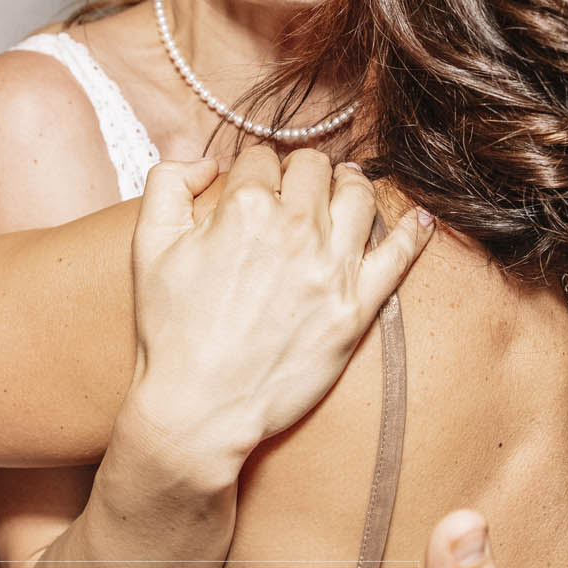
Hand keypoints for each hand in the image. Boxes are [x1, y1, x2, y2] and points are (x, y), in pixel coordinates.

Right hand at [125, 147, 433, 466]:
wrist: (199, 410)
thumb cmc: (170, 331)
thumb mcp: (147, 245)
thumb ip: (168, 182)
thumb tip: (207, 162)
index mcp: (244, 207)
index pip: (262, 158)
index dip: (254, 169)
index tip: (254, 186)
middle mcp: (295, 229)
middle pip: (315, 168)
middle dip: (301, 172)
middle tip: (295, 190)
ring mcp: (332, 269)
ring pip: (359, 196)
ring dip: (350, 186)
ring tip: (344, 191)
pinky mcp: (357, 308)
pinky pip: (398, 256)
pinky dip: (413, 232)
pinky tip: (419, 219)